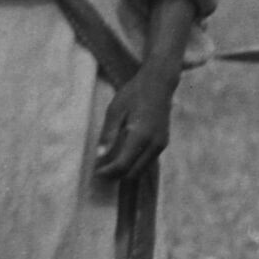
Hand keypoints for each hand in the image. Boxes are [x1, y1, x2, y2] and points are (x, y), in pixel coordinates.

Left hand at [95, 36, 188, 190]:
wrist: (159, 84)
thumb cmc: (133, 94)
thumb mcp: (115, 110)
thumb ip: (108, 135)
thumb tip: (99, 156)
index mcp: (140, 135)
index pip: (123, 165)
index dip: (108, 172)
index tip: (96, 172)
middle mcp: (154, 143)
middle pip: (133, 173)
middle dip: (116, 175)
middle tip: (101, 170)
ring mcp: (161, 144)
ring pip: (142, 170)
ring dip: (126, 171)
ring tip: (110, 164)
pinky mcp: (163, 143)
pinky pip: (147, 161)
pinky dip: (135, 164)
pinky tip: (123, 155)